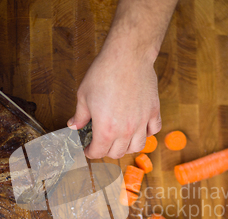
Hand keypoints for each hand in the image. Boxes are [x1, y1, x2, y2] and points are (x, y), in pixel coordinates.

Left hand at [68, 39, 161, 158]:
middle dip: (107, 151)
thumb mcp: (84, 95)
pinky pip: (153, 131)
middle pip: (117, 153)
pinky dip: (146, 133)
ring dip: (127, 146)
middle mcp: (126, 130)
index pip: (98, 152)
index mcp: (106, 129)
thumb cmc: (104, 73)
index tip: (88, 149)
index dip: (90, 152)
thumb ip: (80, 115)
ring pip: (137, 147)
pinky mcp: (153, 111)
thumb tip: (74, 126)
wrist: (127, 56)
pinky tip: (139, 128)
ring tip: (121, 139)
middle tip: (102, 142)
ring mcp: (142, 122)